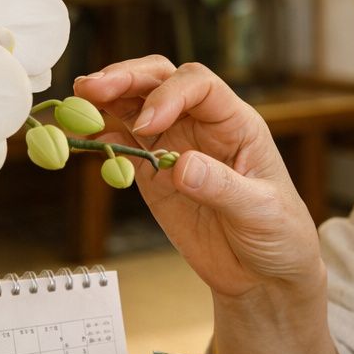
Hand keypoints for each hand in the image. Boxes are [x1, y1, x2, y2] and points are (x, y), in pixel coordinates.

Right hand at [73, 57, 323, 301]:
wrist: (263, 275)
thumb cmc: (278, 234)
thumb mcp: (261, 211)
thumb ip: (222, 187)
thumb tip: (180, 165)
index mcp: (236, 124)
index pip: (200, 85)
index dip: (169, 95)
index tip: (148, 125)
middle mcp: (203, 126)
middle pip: (161, 81)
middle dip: (126, 79)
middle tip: (90, 89)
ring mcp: (175, 147)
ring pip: (135, 106)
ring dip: (105, 100)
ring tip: (75, 104)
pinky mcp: (154, 174)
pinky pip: (123, 145)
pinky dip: (101, 139)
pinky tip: (85, 141)